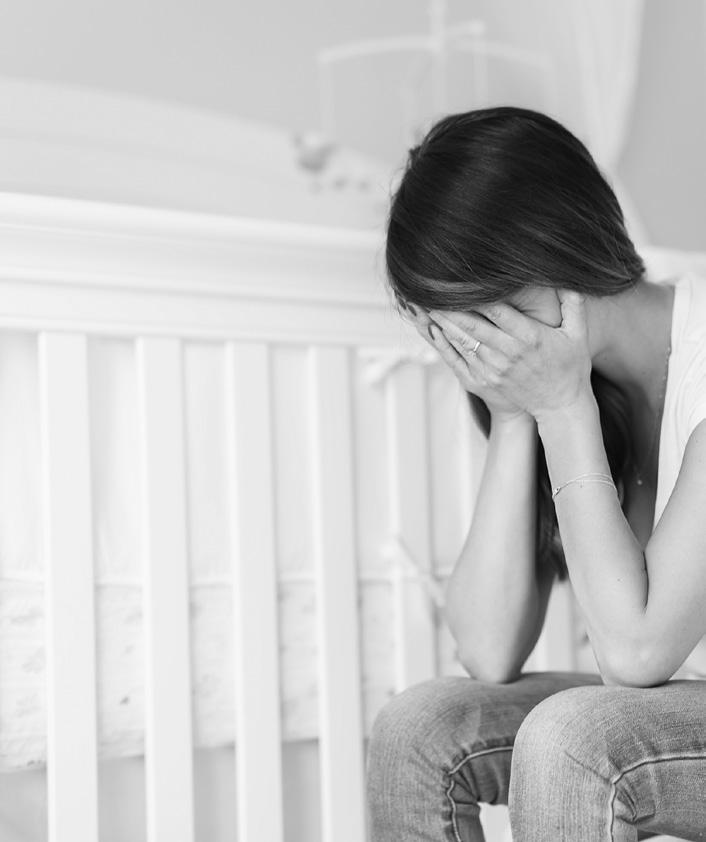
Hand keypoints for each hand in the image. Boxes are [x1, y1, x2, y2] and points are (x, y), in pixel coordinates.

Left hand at [427, 290, 591, 420]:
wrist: (560, 406)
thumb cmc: (570, 367)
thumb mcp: (578, 334)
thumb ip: (572, 304)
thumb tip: (566, 276)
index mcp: (529, 337)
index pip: (497, 310)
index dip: (477, 295)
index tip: (462, 280)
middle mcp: (508, 353)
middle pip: (473, 325)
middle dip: (452, 307)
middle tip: (432, 290)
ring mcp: (494, 369)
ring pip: (463, 341)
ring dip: (445, 323)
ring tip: (429, 306)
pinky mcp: (484, 382)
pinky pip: (460, 360)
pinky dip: (446, 345)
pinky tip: (436, 331)